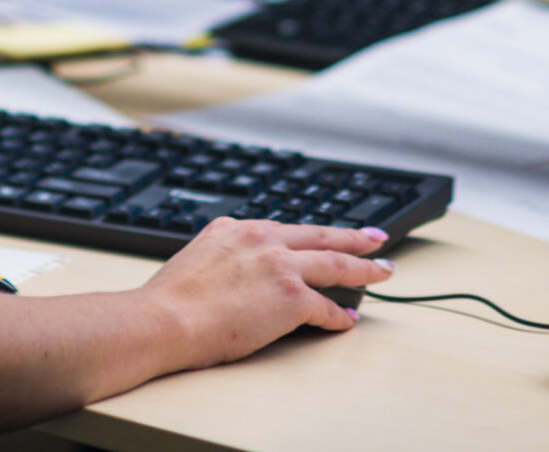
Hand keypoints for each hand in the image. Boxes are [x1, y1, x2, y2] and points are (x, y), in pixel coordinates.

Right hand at [139, 218, 395, 366]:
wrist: (166, 318)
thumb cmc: (170, 301)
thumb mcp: (196, 257)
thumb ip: (222, 256)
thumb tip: (231, 271)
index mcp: (236, 228)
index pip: (284, 230)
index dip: (310, 236)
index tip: (324, 236)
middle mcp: (263, 240)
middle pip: (321, 236)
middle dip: (352, 238)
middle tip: (375, 238)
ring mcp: (280, 267)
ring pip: (336, 264)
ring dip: (365, 268)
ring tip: (383, 271)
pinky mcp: (292, 297)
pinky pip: (326, 307)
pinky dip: (340, 315)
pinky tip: (349, 321)